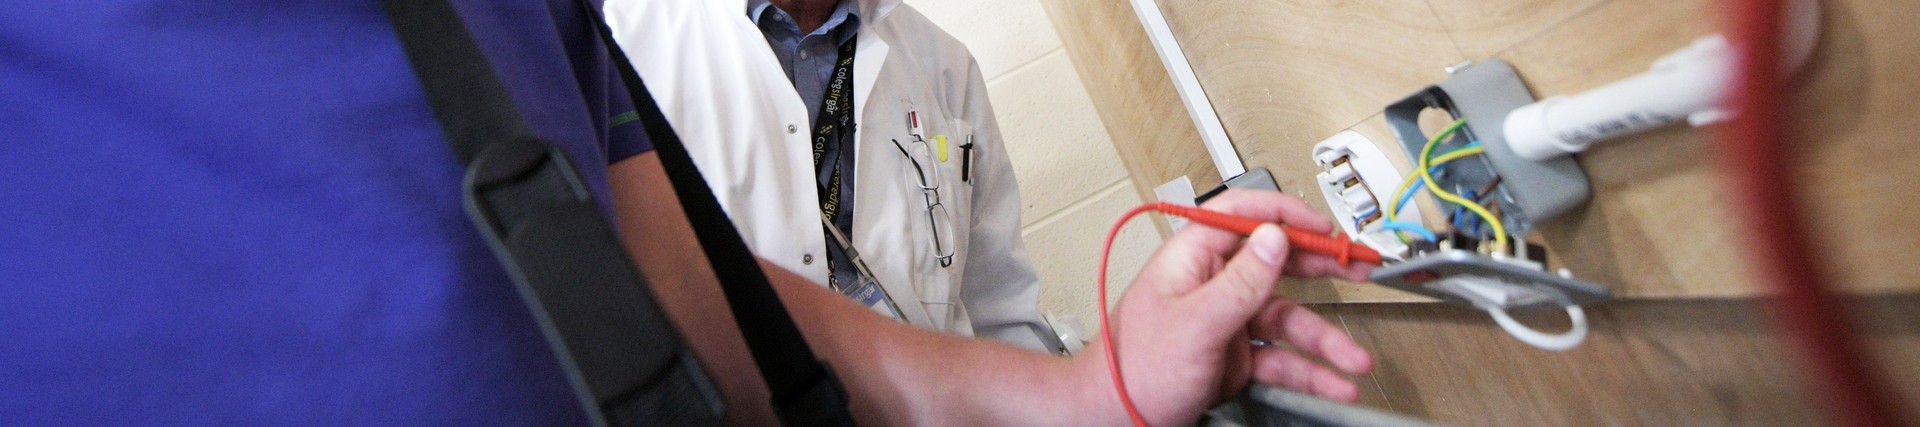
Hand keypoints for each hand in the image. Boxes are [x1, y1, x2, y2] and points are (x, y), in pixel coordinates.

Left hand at [1075, 189, 1375, 425]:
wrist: (1112, 419)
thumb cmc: (1132, 370)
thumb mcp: (1194, 323)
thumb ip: (1240, 283)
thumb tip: (1274, 239)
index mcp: (1190, 261)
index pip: (1241, 216)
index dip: (1284, 215)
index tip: (1322, 228)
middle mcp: (1210, 286)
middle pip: (1275, 264)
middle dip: (1320, 269)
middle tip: (1360, 268)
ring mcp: (1224, 323)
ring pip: (1286, 321)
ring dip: (1325, 340)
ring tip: (1355, 360)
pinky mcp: (1233, 359)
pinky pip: (1280, 360)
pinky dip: (1309, 372)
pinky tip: (1333, 383)